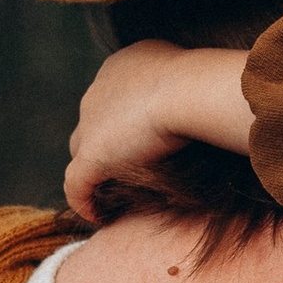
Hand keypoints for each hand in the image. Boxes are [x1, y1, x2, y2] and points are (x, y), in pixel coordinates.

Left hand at [64, 41, 251, 217]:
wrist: (190, 91)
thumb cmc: (204, 83)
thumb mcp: (196, 78)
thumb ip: (189, 92)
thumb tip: (205, 111)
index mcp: (122, 66)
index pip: (113, 96)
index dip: (125, 118)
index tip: (142, 138)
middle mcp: (99, 89)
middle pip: (94, 121)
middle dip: (107, 141)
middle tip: (128, 167)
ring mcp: (90, 122)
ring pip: (83, 149)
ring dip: (96, 169)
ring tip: (113, 192)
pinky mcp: (91, 154)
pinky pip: (77, 184)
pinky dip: (84, 200)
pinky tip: (99, 216)